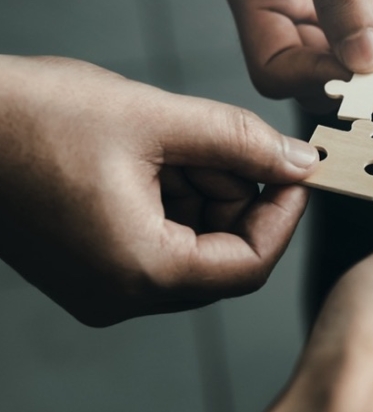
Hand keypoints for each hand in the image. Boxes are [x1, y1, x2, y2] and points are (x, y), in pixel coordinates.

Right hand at [0, 55, 317, 325]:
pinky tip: (154, 154)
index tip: (296, 169)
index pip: (250, 265)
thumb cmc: (33, 118)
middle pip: (223, 255)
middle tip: (226, 142)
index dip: (284, 214)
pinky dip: (174, 195)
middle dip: (238, 194)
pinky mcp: (91, 262)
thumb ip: (241, 142)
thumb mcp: (157, 119)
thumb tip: (301, 161)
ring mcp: (103, 282)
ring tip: (175, 140)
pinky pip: (159, 237)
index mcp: (141, 272)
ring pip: (194, 243)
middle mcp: (122, 293)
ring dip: (205, 189)